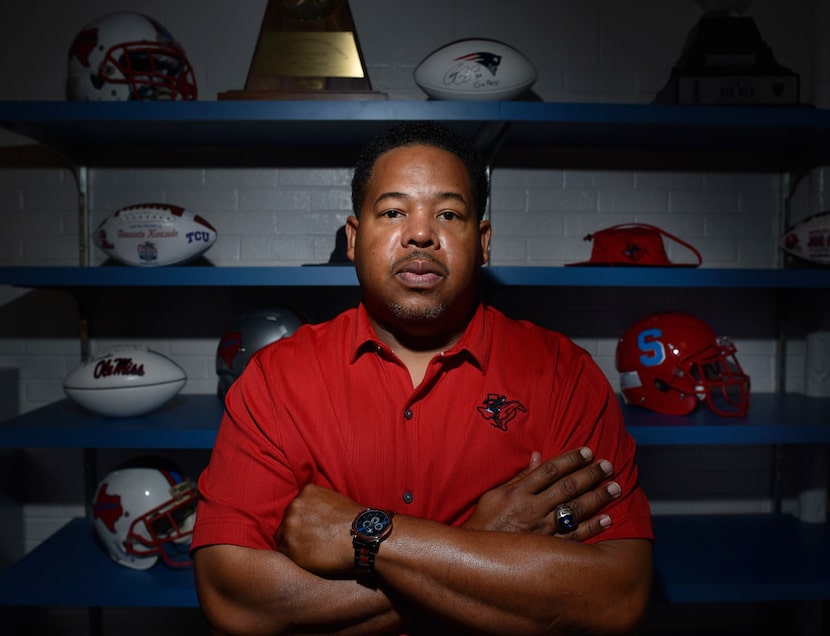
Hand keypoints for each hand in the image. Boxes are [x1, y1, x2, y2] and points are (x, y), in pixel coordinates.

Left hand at [275, 483, 361, 574]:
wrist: (361, 539)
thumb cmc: (354, 522)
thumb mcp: (335, 500)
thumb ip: (318, 503)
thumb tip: (312, 512)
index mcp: (306, 492)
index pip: (297, 508)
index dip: (304, 521)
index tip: (313, 529)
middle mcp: (294, 506)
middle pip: (287, 521)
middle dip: (296, 531)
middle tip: (312, 542)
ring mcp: (289, 526)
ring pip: (283, 538)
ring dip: (293, 545)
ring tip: (312, 552)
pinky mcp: (289, 547)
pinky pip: (284, 554)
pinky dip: (294, 558)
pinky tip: (310, 559)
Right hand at [462, 447, 619, 541]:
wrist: (476, 559)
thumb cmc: (484, 523)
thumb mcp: (495, 494)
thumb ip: (519, 476)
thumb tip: (539, 456)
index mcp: (517, 492)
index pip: (549, 470)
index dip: (571, 459)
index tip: (588, 452)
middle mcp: (531, 509)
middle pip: (566, 487)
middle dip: (590, 475)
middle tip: (608, 466)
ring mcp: (540, 531)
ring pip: (574, 510)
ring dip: (597, 498)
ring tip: (615, 488)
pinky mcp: (546, 550)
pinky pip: (574, 538)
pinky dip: (592, 528)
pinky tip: (607, 519)